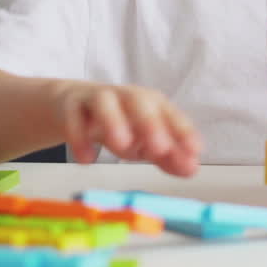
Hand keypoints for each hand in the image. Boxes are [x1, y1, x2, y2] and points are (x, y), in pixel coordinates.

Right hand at [53, 82, 201, 176]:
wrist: (71, 105)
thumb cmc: (119, 124)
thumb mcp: (144, 142)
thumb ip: (168, 157)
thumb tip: (192, 169)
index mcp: (151, 104)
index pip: (171, 114)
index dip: (183, 132)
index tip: (195, 151)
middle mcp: (127, 97)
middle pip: (140, 102)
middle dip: (151, 124)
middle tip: (160, 149)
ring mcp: (98, 98)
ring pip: (106, 103)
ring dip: (115, 122)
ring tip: (122, 147)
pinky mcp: (72, 105)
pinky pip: (74, 117)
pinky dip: (79, 137)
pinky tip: (87, 159)